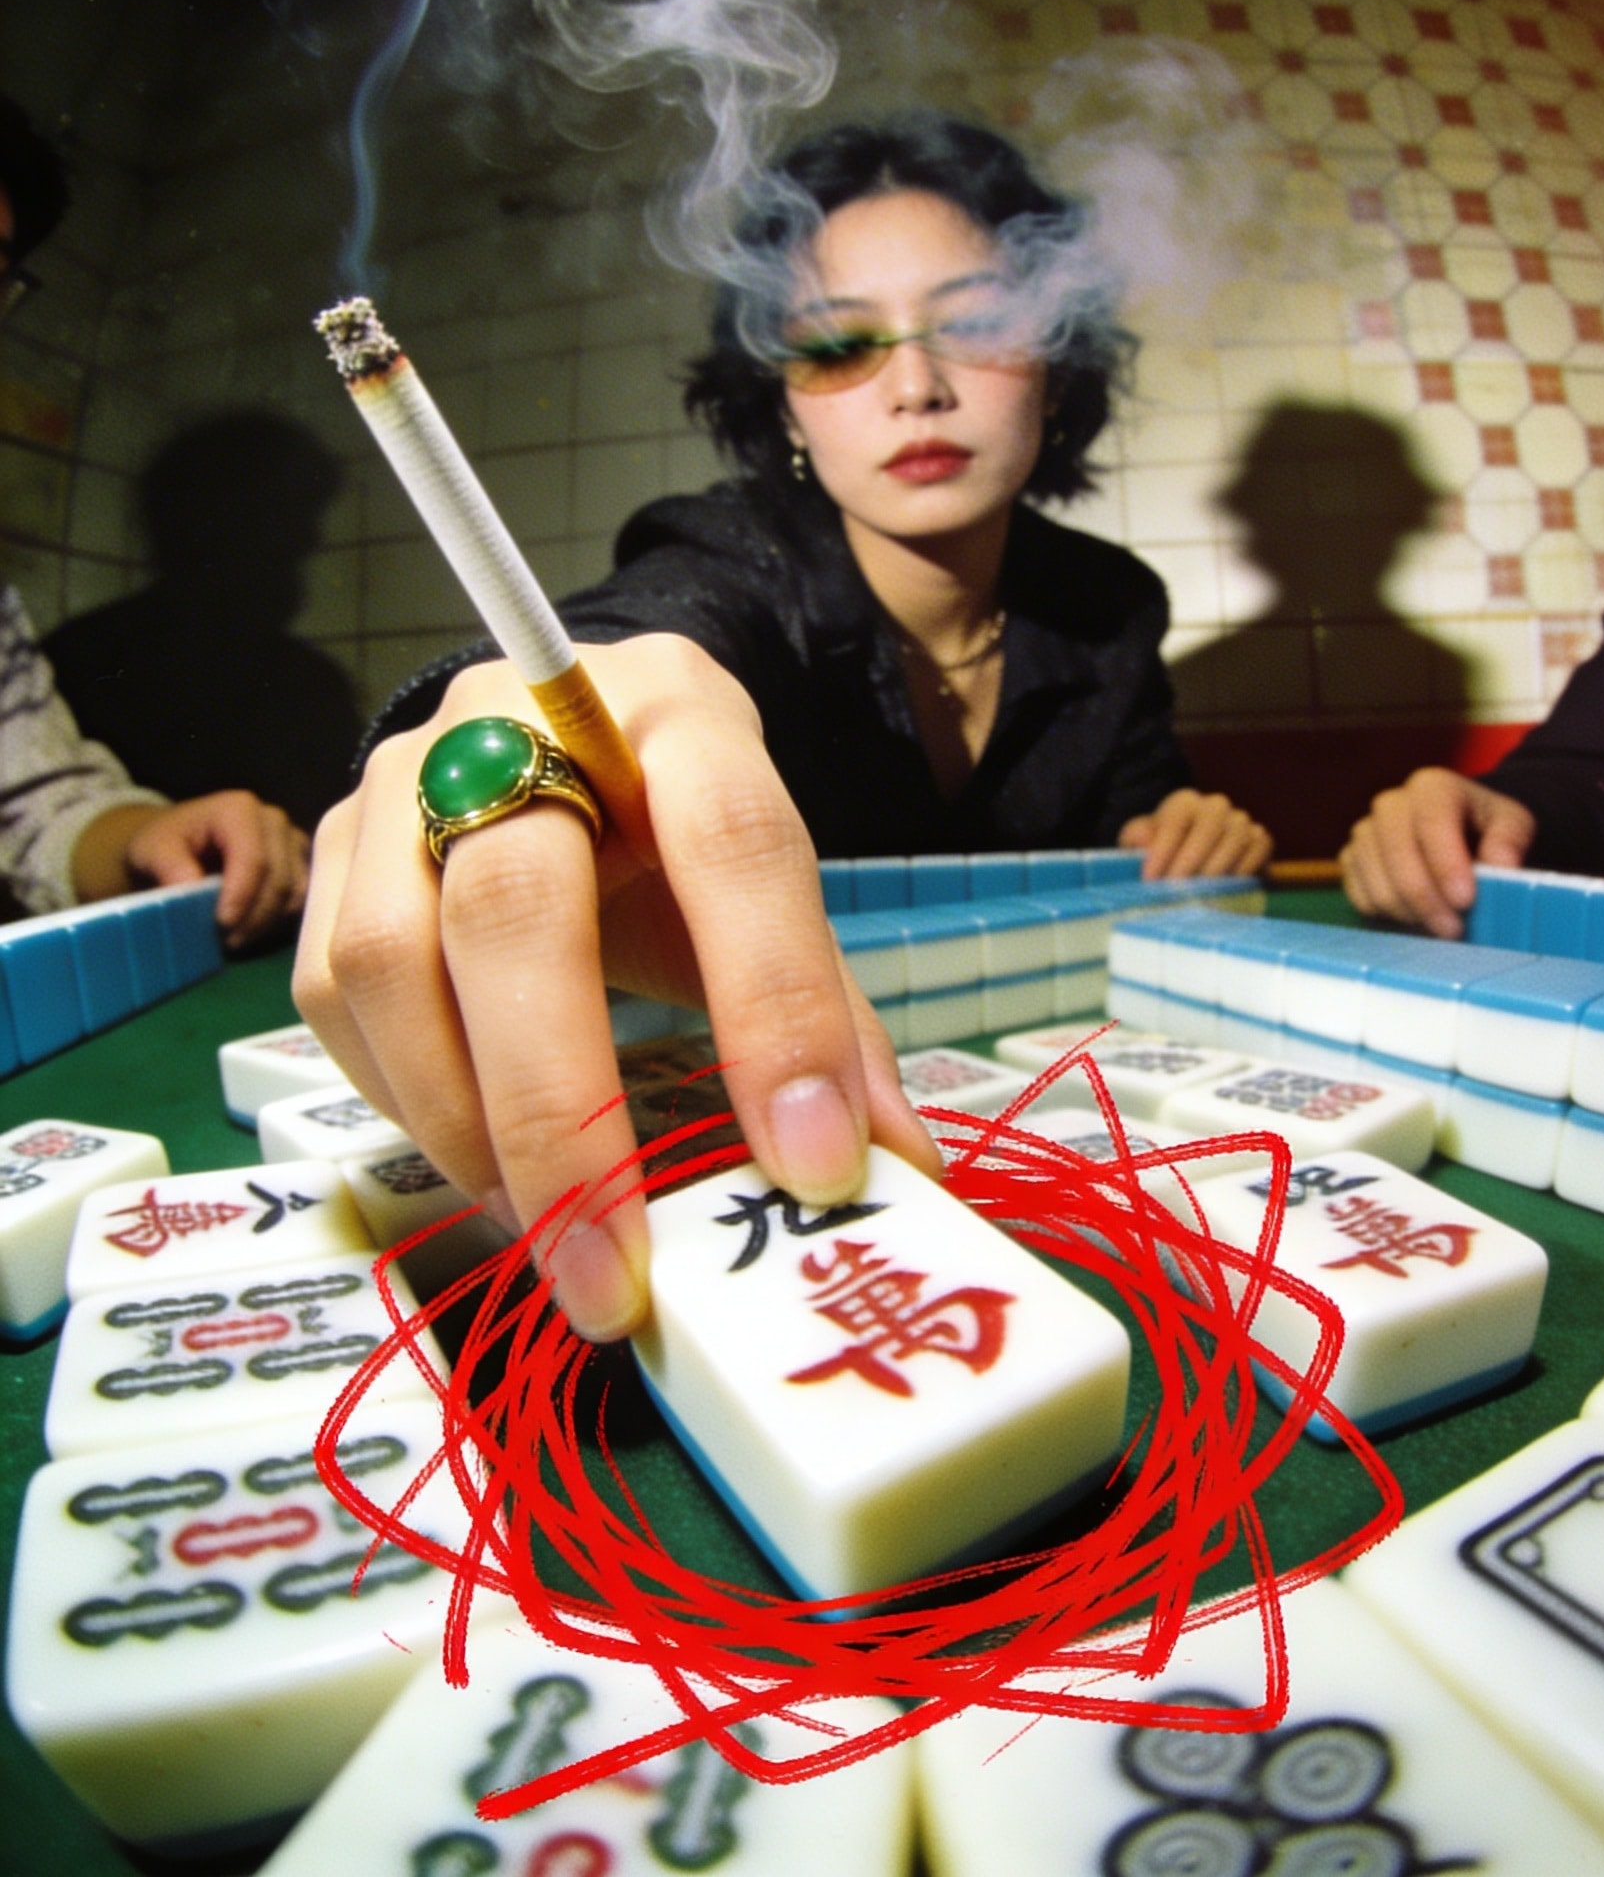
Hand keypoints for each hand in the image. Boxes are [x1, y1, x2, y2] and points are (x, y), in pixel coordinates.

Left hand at [73, 792, 308, 947]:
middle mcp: (274, 820)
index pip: (254, 859)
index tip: (222, 925)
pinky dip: (280, 918)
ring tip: (237, 936)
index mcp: (239, 810)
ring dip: (269, 922)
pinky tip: (253, 927)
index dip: (243, 896)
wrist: (179, 840)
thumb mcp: (151, 849)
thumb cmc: (166, 843)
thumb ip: (169, 865)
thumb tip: (191, 888)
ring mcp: (292, 840)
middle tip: (227, 941)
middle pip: (280, 879)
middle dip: (255, 917)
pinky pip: (303, 897)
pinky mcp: (300, 861)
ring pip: (297, 892)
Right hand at [293, 640, 938, 1343]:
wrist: (556, 739)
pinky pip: (333, 992)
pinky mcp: (333, 841)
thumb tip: (893, 1173)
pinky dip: (402, 1103)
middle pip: (516, 906)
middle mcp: (521, 718)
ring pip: (392, 958)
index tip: (813, 1167)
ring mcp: (402, 774)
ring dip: (464, 1124)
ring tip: (545, 1233)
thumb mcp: (765, 898)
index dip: (775, 1006)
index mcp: (677, 710)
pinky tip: (479, 1164)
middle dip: (566, 1112)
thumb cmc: (673, 836)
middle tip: (616, 1270)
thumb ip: (829, 1021)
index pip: (732, 843)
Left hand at [1118, 788, 1272, 879]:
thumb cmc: (1161, 854)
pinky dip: (1242, 871)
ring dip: (1216, 868)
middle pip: (1209, 826)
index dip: (1161, 851)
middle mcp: (1215, 806)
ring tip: (1198, 894)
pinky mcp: (1261, 839)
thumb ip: (1137, 839)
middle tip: (1176, 889)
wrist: (1192, 867)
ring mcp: (1241, 821)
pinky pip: (1258, 850)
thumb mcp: (1138, 845)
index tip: (1151, 880)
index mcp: (1183, 802)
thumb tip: (1145, 840)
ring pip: (1236, 838)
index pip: (1174, 821)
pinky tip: (1225, 890)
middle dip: (1190, 860)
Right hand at [1339, 767, 1536, 936]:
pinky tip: (1415, 918)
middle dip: (1424, 895)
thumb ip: (1510, 840)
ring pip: (1375, 878)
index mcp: (1432, 786)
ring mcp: (1365, 832)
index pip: (1431, 819)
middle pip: (1396, 849)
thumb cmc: (1485, 829)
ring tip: (1438, 926)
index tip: (1465, 900)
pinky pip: (1359, 894)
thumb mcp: (1512, 824)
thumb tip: (1501, 865)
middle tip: (1453, 929)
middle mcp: (1391, 803)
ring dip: (1407, 911)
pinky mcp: (1350, 859)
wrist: (1459, 832)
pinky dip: (1387, 915)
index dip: (1445, 862)